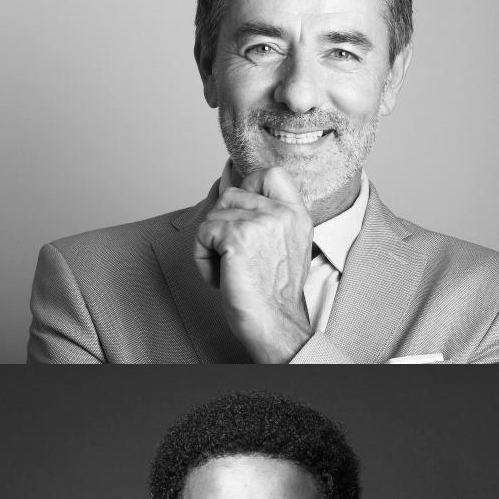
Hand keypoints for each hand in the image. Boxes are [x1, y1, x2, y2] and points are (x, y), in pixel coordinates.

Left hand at [192, 164, 325, 361]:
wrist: (275, 325)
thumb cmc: (273, 294)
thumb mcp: (287, 247)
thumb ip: (270, 219)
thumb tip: (233, 192)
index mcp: (297, 215)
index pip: (272, 173)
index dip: (248, 185)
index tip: (240, 214)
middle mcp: (282, 213)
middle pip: (231, 194)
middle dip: (221, 225)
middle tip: (233, 257)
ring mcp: (260, 222)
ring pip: (213, 215)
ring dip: (210, 245)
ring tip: (228, 270)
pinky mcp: (237, 236)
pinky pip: (202, 233)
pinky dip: (201, 258)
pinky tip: (220, 277)